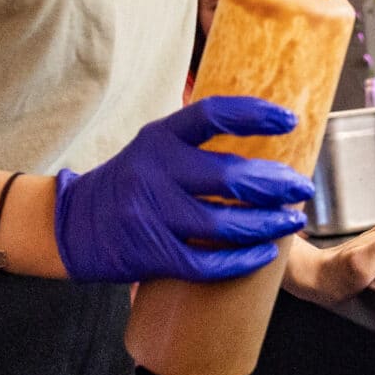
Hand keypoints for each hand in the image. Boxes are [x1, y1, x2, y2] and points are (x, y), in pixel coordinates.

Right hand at [53, 97, 312, 282]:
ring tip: (292, 221)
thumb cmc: (128, 183)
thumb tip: (261, 139)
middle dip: (275, 183)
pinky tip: (265, 253)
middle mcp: (154, 171)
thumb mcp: (152, 149)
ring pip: (222, 222)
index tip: (290, 119)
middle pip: (227, 175)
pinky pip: (206, 261)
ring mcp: (151, 214)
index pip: (212, 114)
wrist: (73, 225)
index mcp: (159, 138)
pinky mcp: (152, 252)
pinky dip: (240, 260)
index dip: (254, 114)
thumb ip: (194, 143)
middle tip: (301, 188)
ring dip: (266, 224)